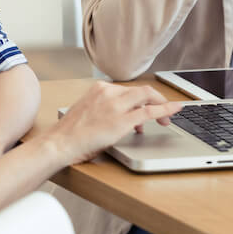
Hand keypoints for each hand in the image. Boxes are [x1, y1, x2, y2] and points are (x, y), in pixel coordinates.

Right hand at [45, 82, 182, 165]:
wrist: (58, 144)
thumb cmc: (70, 133)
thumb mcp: (88, 110)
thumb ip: (106, 107)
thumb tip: (124, 114)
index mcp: (99, 89)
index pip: (129, 89)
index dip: (143, 97)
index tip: (149, 103)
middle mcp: (108, 93)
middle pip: (142, 91)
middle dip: (156, 100)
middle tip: (164, 113)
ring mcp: (115, 106)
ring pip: (147, 97)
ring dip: (161, 106)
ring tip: (166, 119)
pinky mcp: (121, 121)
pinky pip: (149, 112)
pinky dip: (165, 109)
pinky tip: (174, 110)